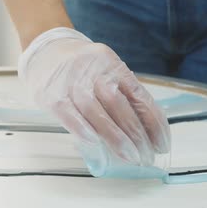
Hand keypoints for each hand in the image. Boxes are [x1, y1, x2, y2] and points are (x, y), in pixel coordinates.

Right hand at [18, 27, 170, 169]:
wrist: (44, 50)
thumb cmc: (80, 68)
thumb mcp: (105, 71)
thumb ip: (121, 96)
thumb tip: (143, 133)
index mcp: (112, 64)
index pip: (138, 95)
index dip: (153, 122)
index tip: (162, 144)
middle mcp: (93, 71)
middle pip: (119, 104)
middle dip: (137, 134)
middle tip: (146, 156)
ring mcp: (71, 82)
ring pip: (97, 112)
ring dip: (116, 138)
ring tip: (130, 157)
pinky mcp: (52, 95)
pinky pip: (70, 115)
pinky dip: (84, 131)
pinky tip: (97, 146)